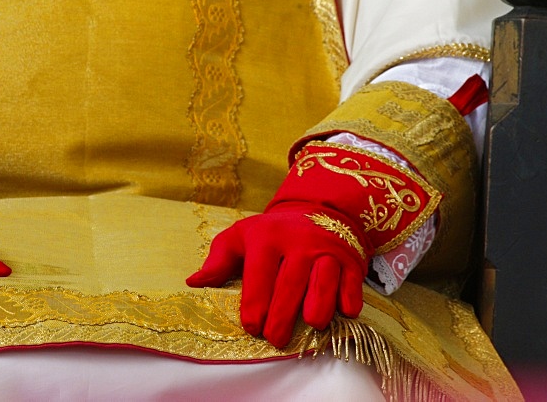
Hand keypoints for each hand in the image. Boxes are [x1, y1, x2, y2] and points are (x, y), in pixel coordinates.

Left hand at [187, 139, 439, 348]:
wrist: (318, 208)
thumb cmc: (272, 232)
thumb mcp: (241, 236)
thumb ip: (218, 259)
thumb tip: (194, 282)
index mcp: (267, 236)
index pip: (259, 273)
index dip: (255, 302)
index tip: (251, 326)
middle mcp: (298, 241)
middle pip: (290, 281)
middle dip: (282, 313)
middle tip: (274, 338)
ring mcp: (326, 249)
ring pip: (324, 277)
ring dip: (319, 303)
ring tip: (310, 324)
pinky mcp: (350, 259)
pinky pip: (352, 279)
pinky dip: (350, 296)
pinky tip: (344, 311)